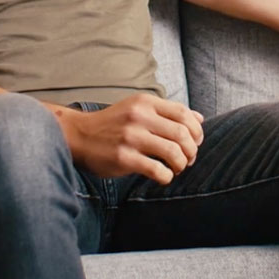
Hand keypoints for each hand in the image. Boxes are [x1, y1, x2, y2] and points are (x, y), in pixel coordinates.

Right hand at [54, 94, 205, 184]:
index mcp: (145, 102)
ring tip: (177, 168)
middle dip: (192, 150)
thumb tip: (200, 118)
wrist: (79, 135)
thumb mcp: (138, 109)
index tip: (196, 142)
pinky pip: (157, 170)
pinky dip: (167, 176)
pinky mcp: (124, 158)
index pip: (183, 113)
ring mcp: (131, 137)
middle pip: (182, 134)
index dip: (196, 130)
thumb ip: (168, 113)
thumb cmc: (113, 124)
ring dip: (181, 164)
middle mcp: (139, 117)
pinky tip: (164, 176)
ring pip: (173, 152)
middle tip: (188, 159)